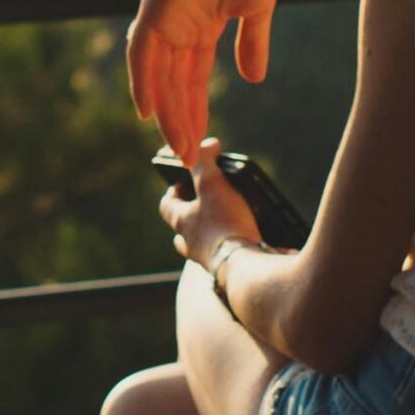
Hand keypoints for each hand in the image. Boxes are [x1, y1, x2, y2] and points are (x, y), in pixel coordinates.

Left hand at [126, 0, 280, 158]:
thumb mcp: (256, 9)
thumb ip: (251, 44)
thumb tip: (253, 78)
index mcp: (200, 25)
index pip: (192, 77)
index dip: (195, 109)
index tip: (202, 139)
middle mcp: (178, 25)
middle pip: (173, 82)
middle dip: (180, 119)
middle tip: (188, 154)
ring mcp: (165, 16)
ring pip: (157, 75)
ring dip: (165, 111)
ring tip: (177, 144)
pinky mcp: (157, 6)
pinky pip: (142, 51)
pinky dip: (142, 81)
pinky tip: (146, 110)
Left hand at [158, 138, 262, 267]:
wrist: (245, 268)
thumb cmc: (225, 224)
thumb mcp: (212, 184)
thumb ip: (205, 161)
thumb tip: (206, 144)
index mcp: (181, 222)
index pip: (167, 205)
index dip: (173, 191)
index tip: (182, 182)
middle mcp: (190, 244)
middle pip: (183, 229)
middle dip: (192, 215)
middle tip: (208, 202)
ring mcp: (208, 260)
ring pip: (201, 245)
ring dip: (209, 234)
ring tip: (227, 222)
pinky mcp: (228, 270)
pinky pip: (224, 257)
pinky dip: (231, 248)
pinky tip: (247, 240)